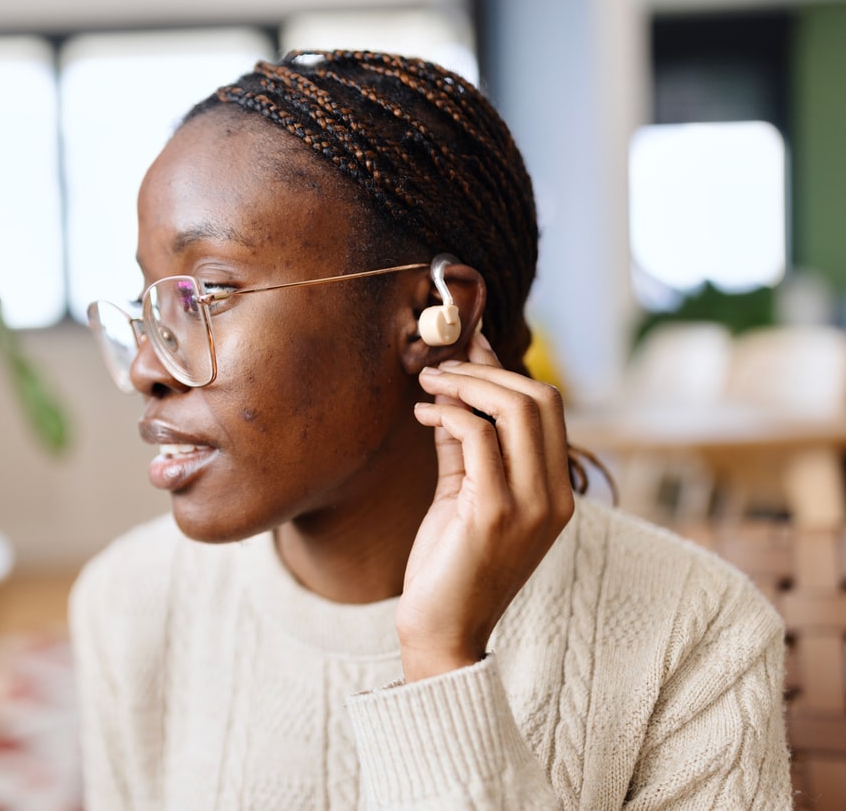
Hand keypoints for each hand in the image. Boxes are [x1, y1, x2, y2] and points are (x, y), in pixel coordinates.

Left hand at [396, 331, 574, 681]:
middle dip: (486, 370)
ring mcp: (529, 505)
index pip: (548, 407)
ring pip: (514, 408)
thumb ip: (465, 447)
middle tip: (440, 368)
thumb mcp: (464, 496)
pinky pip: (476, 436)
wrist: (442, 631)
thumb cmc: (450, 566)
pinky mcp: (493, 511)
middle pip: (539, 398)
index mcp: (555, 492)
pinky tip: (422, 415)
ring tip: (428, 383)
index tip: (469, 348)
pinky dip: (447, 413)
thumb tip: (453, 392)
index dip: (506, 370)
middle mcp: (553, 496)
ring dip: (465, 384)